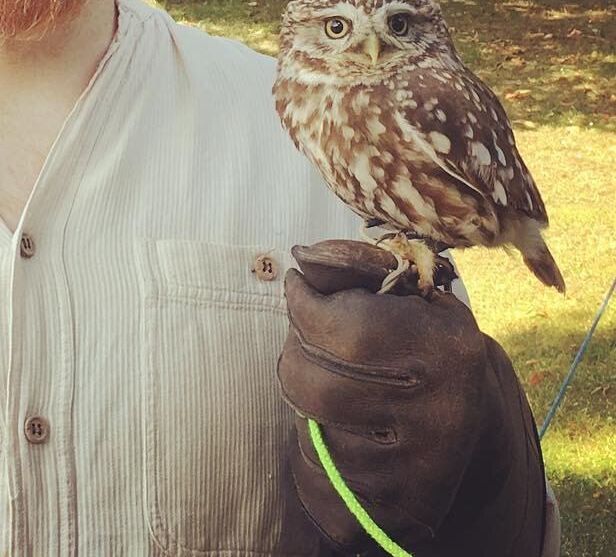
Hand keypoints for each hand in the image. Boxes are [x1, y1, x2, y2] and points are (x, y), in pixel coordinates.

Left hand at [278, 239, 545, 556]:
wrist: (470, 427)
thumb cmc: (424, 342)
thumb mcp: (409, 296)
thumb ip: (358, 268)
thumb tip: (303, 258)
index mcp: (447, 351)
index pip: (339, 322)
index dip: (301, 298)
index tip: (297, 285)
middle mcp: (438, 415)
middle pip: (310, 374)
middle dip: (296, 343)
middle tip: (309, 329)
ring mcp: (414, 470)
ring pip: (305, 418)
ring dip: (299, 386)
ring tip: (324, 370)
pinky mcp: (389, 508)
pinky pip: (311, 462)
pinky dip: (308, 432)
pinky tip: (335, 416)